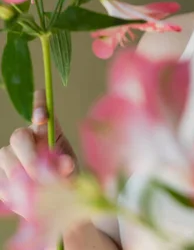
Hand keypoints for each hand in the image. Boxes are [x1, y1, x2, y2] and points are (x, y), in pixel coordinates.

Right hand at [0, 89, 77, 214]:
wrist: (57, 201)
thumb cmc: (66, 177)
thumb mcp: (72, 170)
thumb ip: (68, 166)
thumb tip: (65, 164)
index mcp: (47, 130)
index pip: (42, 109)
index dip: (39, 105)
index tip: (42, 117)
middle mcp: (27, 137)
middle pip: (19, 136)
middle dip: (29, 156)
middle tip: (41, 175)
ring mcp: (11, 154)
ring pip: (6, 157)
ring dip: (21, 175)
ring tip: (38, 190)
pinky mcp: (1, 174)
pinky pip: (1, 178)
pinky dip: (13, 189)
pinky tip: (26, 199)